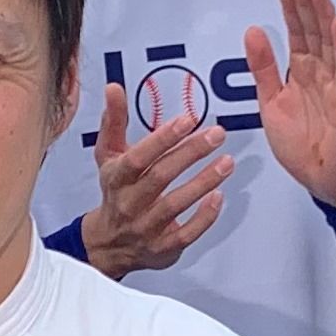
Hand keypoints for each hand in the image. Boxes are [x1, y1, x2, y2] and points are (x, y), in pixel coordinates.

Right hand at [78, 81, 231, 278]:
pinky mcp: (163, 247)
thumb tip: (114, 88)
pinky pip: (186, 233)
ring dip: (203, 182)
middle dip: (191, 154)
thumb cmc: (115, 192)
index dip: (162, 139)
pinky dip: (203, 217)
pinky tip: (219, 197)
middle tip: (216, 135)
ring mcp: (146, 227)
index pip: (138, 157)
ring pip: (175, 205)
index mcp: (117, 177)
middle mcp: (130, 203)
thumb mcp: (109, 155)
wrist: (109, 243)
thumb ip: (114, 121)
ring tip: (227, 162)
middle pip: (160, 177)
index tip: (186, 120)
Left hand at [249, 0, 335, 209]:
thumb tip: (252, 29)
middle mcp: (319, 72)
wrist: (319, 179)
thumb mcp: (270, 102)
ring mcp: (335, 84)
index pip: (296, 32)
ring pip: (329, 43)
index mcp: (300, 71)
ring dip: (324, 15)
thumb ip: (262, 68)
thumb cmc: (298, 144)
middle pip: (312, 31)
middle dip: (305, 3)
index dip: (291, 7)